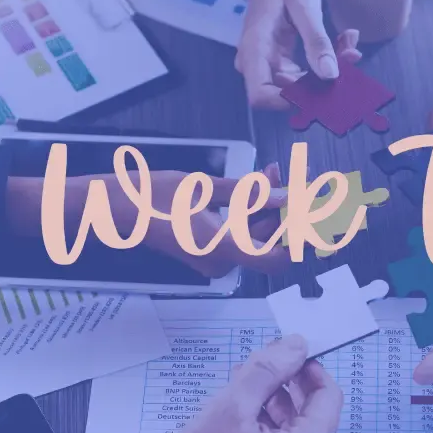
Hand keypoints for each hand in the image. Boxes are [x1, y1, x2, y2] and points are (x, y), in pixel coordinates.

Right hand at [7, 163, 291, 276]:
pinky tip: (258, 183)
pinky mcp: (209, 250)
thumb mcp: (203, 186)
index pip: (279, 257)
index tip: (319, 213)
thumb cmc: (149, 197)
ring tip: (274, 171)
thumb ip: (249, 193)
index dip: (302, 236)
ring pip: (258, 235)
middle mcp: (221, 261)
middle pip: (271, 240)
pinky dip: (252, 211)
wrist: (113, 208)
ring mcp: (215, 258)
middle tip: (299, 177)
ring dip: (271, 205)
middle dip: (287, 208)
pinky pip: (241, 234)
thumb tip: (283, 193)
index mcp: (222, 249)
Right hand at [86, 336, 342, 432]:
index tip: (285, 354)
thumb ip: (268, 370)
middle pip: (312, 415)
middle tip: (253, 370)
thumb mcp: (231, 406)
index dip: (308, 369)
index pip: (328, 396)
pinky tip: (239, 425)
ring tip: (239, 395)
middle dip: (286, 387)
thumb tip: (297, 345)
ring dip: (274, 409)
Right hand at [237, 0, 362, 108]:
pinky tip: (344, 43)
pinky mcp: (281, 59)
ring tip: (349, 47)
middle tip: (347, 58)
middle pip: (284, 93)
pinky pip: (303, 73)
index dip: (289, 100)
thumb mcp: (305, 6)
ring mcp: (268, 62)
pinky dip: (325, 63)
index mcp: (255, 48)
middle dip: (319, 84)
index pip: (260, 95)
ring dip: (327, 73)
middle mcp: (257, 62)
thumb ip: (317, 42)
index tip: (320, 86)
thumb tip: (330, 76)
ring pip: (298, 85)